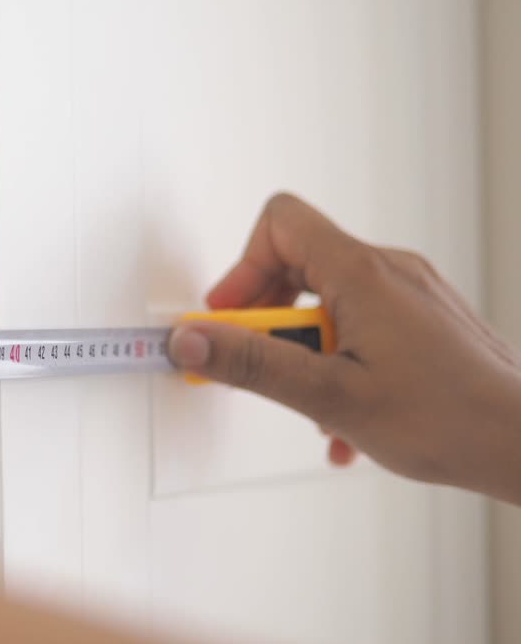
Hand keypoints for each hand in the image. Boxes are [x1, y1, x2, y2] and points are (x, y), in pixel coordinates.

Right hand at [168, 193, 520, 503]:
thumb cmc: (452, 420)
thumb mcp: (329, 397)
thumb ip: (252, 364)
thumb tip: (192, 341)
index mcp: (363, 273)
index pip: (281, 223)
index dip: (242, 269)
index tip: (229, 319)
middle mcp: (390, 270)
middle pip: (298, 263)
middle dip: (268, 318)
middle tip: (259, 364)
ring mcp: (411, 294)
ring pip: (328, 302)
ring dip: (304, 350)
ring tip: (314, 401)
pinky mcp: (425, 321)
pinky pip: (361, 325)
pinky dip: (338, 363)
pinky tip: (346, 418)